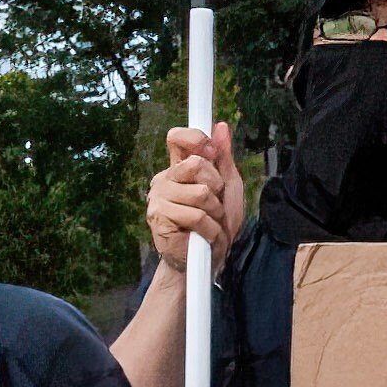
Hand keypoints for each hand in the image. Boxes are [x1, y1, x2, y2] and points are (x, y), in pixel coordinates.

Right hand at [147, 122, 247, 263]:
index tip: (211, 152)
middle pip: (196, 164)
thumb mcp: (228, 187)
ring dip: (215, 212)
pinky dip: (209, 228)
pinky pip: (196, 215)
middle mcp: (165, 180)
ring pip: (200, 193)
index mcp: (179, 168)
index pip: (178, 138)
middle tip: (215, 204)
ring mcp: (159, 199)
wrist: (208, 260)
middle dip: (216, 187)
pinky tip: (204, 235)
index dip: (196, 139)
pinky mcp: (159, 218)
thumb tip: (221, 126)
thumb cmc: (217, 223)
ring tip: (210, 223)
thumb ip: (223, 158)